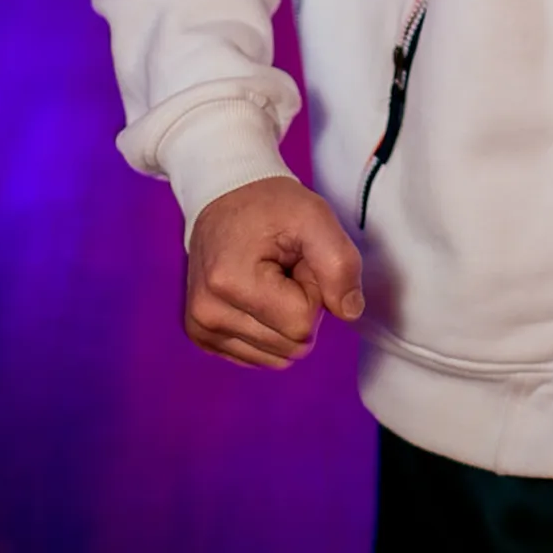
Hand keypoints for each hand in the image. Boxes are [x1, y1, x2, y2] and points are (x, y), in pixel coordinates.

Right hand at [185, 176, 363, 369]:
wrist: (226, 195)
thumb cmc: (271, 205)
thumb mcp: (315, 216)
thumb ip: (339, 263)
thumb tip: (350, 312)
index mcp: (230, 283)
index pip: (302, 323)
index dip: (313, 290)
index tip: (298, 259)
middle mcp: (207, 315)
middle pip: (291, 345)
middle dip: (301, 306)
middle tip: (286, 266)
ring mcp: (201, 329)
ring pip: (278, 357)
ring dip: (286, 318)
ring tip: (272, 277)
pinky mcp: (203, 336)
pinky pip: (260, 357)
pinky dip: (269, 329)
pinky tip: (258, 293)